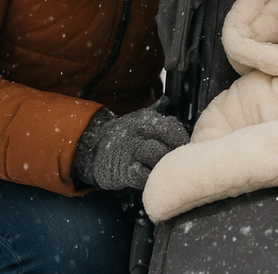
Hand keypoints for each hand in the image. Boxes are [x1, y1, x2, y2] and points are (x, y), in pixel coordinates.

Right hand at [73, 98, 189, 190]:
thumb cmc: (123, 134)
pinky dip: (150, 176)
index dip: (180, 137)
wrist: (94, 148)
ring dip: (163, 164)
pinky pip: (144, 176)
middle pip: (167, 144)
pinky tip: (150, 174)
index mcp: (144, 120)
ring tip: (164, 167)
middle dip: (174, 153)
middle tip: (177, 159)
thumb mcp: (137, 118)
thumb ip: (155, 111)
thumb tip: (167, 100)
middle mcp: (137, 134)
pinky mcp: (123, 172)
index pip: (171, 127)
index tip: (183, 144)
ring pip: (158, 159)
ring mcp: (129, 153)